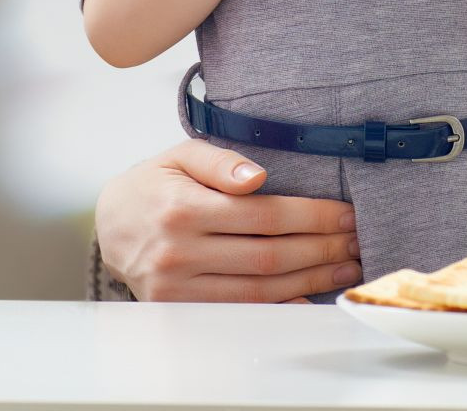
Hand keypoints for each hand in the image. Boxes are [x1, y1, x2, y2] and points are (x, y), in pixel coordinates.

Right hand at [94, 139, 359, 302]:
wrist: (109, 224)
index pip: (264, 216)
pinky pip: (237, 311)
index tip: (346, 214)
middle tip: (356, 241)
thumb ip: (221, 161)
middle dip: (321, 249)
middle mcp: (179, 252)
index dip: (311, 217)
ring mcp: (176, 287)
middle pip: (268, 256)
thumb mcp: (181, 156)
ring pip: (258, 289)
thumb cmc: (155, 184)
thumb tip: (259, 177)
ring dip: (309, 280)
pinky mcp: (176, 309)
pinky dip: (278, 307)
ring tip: (345, 266)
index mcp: (183, 209)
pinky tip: (310, 297)